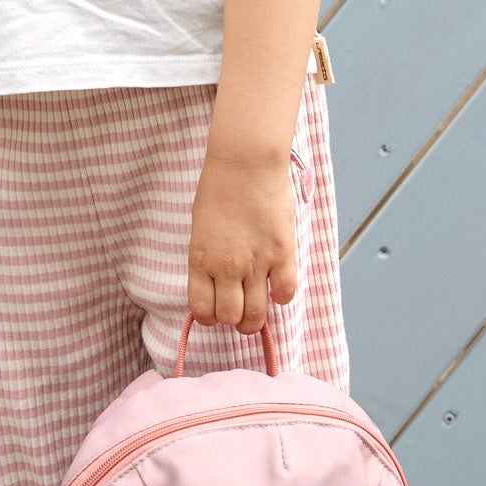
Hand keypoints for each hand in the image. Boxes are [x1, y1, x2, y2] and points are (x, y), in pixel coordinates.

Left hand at [188, 151, 296, 330]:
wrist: (245, 164)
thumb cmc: (219, 189)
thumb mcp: (200, 229)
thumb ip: (207, 259)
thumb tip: (216, 283)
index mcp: (201, 260)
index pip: (202, 310)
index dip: (209, 318)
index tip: (215, 312)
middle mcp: (226, 267)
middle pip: (230, 317)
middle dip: (233, 321)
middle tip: (238, 312)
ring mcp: (256, 263)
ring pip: (256, 313)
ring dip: (255, 319)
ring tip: (257, 310)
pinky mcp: (282, 254)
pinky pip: (285, 292)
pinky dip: (281, 297)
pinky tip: (277, 286)